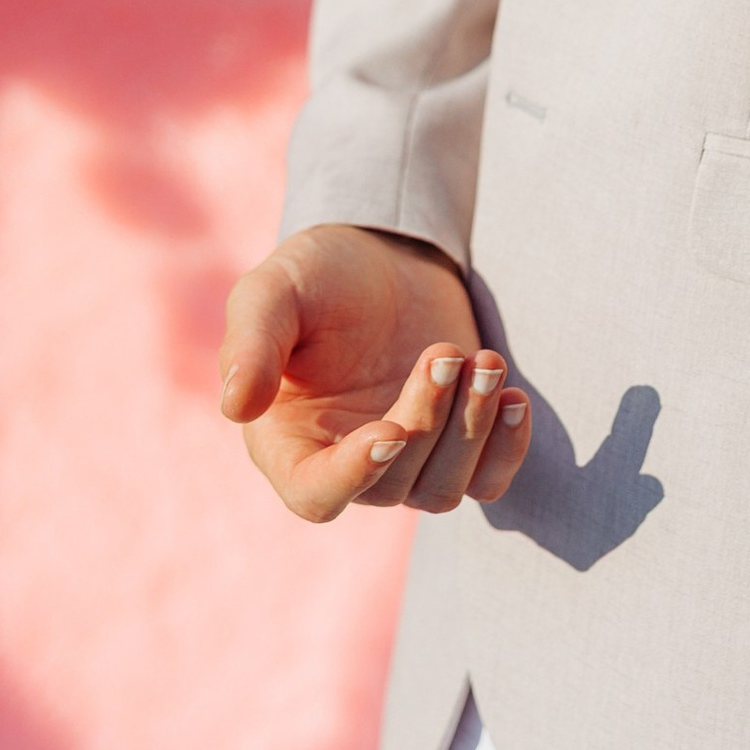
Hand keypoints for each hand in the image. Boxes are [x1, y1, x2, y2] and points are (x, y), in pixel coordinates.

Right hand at [220, 223, 530, 523]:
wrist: (380, 254)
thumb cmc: (317, 274)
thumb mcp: (274, 291)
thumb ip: (253, 342)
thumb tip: (236, 406)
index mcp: (289, 441)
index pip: (316, 494)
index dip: (354, 477)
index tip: (392, 429)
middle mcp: (346, 462)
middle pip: (393, 483)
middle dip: (427, 419)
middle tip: (443, 348)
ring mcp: (405, 459)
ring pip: (443, 489)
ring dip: (471, 430)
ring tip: (486, 360)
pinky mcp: (454, 440)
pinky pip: (487, 481)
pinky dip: (506, 450)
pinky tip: (513, 397)